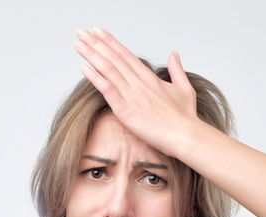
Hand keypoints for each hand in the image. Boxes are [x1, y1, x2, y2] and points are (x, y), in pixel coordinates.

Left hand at [74, 27, 199, 156]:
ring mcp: (132, 95)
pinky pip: (107, 90)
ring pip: (108, 70)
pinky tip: (84, 68)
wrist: (186, 135)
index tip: (99, 32)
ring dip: (92, 55)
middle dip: (96, 44)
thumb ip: (177, 69)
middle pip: (114, 58)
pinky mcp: (126, 110)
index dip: (111, 42)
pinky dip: (95, 78)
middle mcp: (139, 83)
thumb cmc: (186, 117)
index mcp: (150, 78)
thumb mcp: (185, 88)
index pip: (126, 55)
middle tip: (82, 32)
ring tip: (79, 43)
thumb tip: (174, 53)